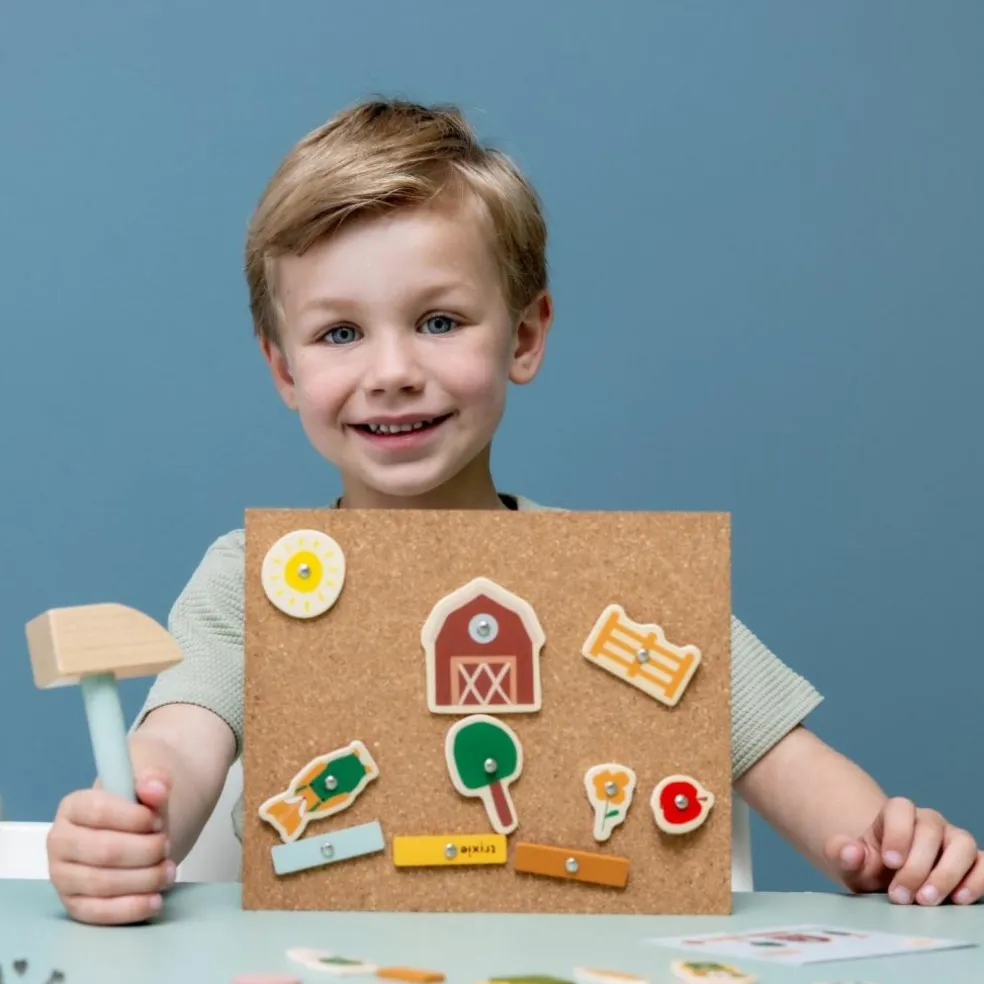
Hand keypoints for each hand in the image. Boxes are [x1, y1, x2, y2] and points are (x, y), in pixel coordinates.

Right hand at [47, 769, 174, 923]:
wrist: (132, 840)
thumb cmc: (136, 815)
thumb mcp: (148, 793)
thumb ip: (154, 783)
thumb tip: (155, 788)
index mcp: (74, 807)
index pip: (99, 811)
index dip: (134, 818)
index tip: (158, 822)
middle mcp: (60, 842)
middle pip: (105, 850)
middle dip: (145, 850)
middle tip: (167, 847)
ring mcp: (62, 876)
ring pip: (103, 883)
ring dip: (144, 878)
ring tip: (167, 871)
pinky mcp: (73, 905)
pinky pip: (98, 912)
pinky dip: (130, 908)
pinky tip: (155, 900)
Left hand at [825, 796, 983, 904]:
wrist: (888, 881)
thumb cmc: (870, 868)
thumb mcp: (850, 863)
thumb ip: (843, 853)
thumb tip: (850, 850)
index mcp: (896, 814)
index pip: (901, 808)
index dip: (897, 833)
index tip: (889, 863)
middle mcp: (928, 822)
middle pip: (930, 830)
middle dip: (916, 866)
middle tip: (901, 896)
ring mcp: (952, 840)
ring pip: (962, 843)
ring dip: (946, 874)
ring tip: (926, 900)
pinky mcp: (972, 862)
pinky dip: (977, 879)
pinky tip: (959, 899)